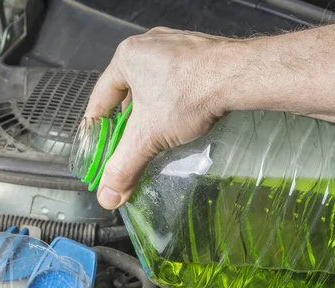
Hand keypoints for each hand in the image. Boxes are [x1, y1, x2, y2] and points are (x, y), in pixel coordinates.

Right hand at [85, 28, 236, 208]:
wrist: (237, 75)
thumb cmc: (189, 93)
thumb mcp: (148, 136)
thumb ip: (124, 166)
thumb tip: (108, 195)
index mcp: (127, 57)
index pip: (100, 96)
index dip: (97, 124)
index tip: (98, 142)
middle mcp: (150, 45)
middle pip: (128, 91)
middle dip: (128, 120)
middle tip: (129, 144)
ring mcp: (177, 47)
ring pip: (154, 86)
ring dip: (153, 110)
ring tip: (156, 134)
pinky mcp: (200, 55)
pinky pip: (178, 81)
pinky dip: (175, 101)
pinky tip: (182, 119)